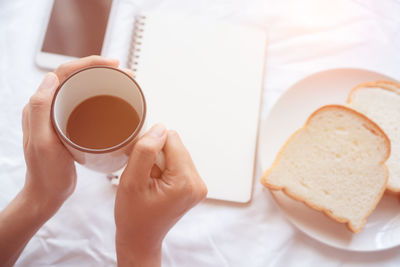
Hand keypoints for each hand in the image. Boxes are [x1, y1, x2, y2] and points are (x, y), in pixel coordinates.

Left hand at [22, 56, 118, 212]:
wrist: (48, 194)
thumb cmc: (46, 174)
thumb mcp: (43, 143)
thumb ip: (40, 110)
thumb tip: (51, 77)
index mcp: (40, 106)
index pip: (64, 73)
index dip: (89, 63)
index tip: (112, 64)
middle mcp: (48, 107)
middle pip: (75, 77)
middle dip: (101, 69)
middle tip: (124, 73)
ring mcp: (59, 116)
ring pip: (81, 88)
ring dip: (103, 81)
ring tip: (123, 83)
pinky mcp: (69, 125)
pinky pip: (85, 103)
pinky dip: (101, 97)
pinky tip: (115, 102)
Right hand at [114, 124, 207, 266]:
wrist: (140, 238)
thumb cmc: (133, 215)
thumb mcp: (132, 181)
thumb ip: (146, 151)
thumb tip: (160, 128)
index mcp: (185, 182)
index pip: (171, 139)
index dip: (151, 147)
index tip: (142, 166)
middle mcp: (198, 183)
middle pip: (176, 145)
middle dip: (156, 156)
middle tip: (145, 178)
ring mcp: (198, 186)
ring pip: (177, 152)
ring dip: (160, 162)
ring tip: (151, 182)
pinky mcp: (195, 186)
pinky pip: (179, 162)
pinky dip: (165, 168)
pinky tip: (157, 184)